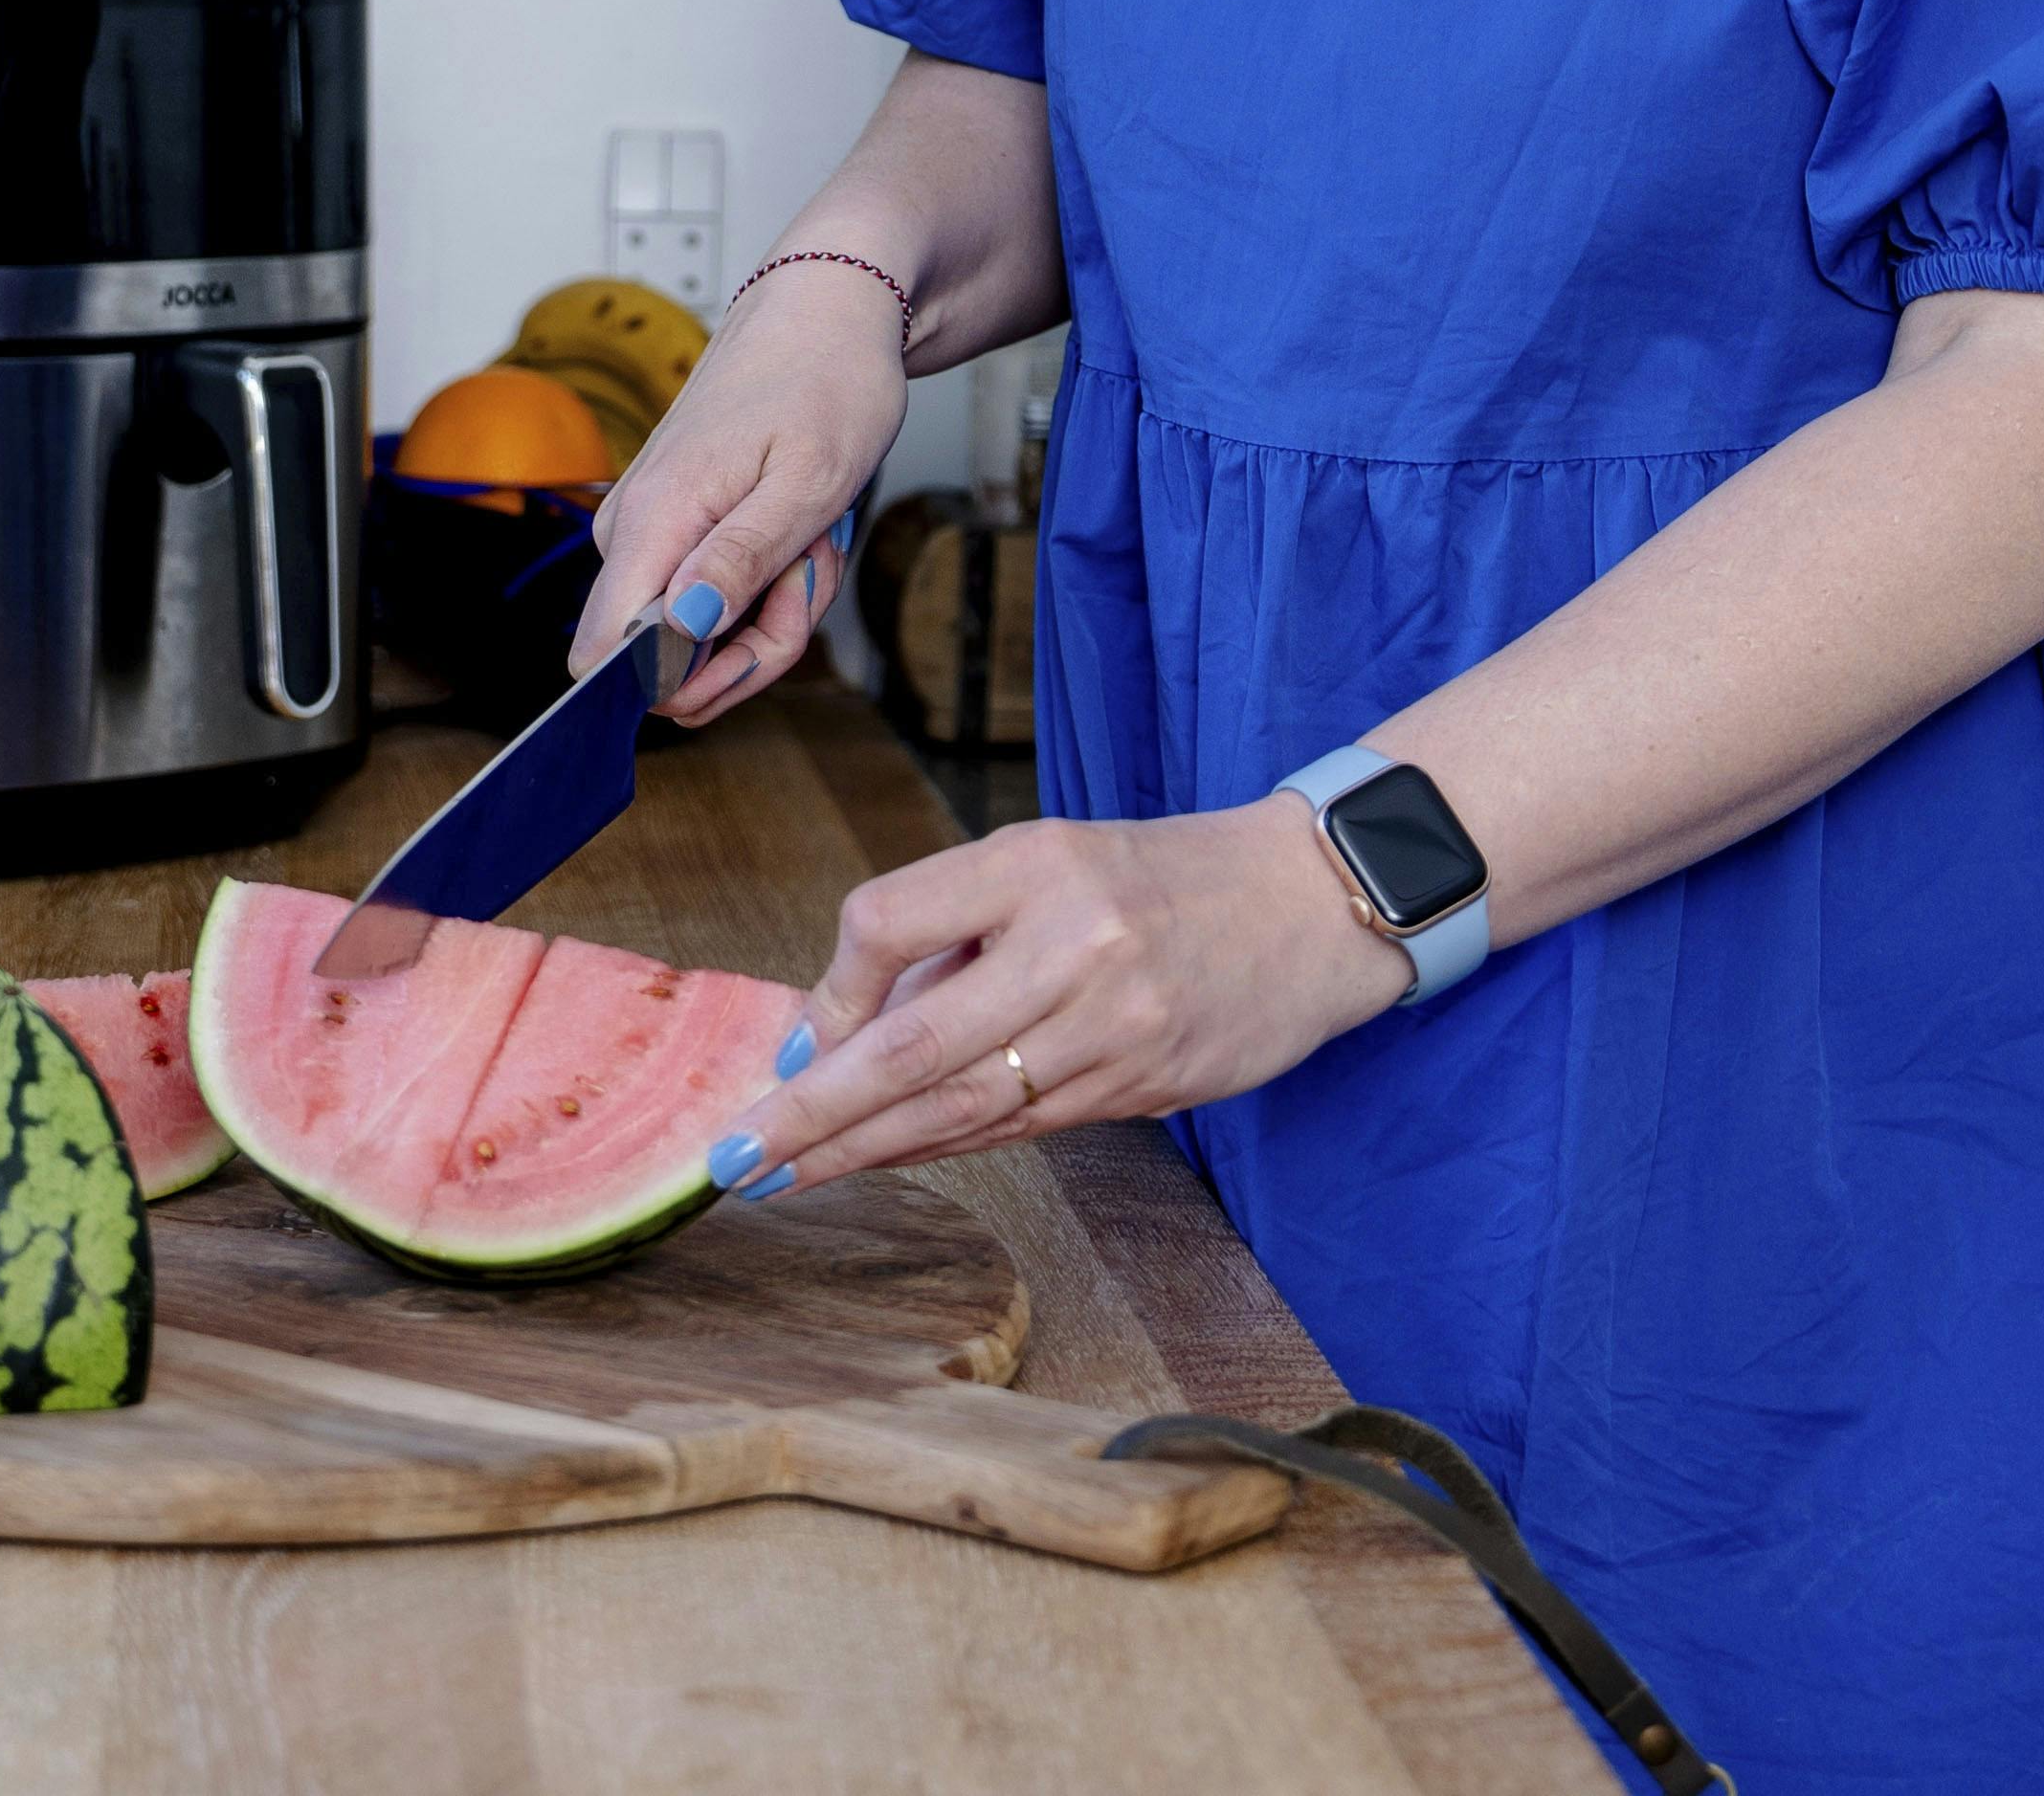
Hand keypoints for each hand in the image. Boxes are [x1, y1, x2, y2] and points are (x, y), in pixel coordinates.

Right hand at [568, 263, 906, 721]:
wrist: (822, 314)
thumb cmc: (826, 381)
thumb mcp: (809, 481)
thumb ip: (741, 561)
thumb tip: (679, 632)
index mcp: (653, 520)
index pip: (605, 656)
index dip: (686, 681)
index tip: (761, 639)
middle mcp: (629, 531)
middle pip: (671, 660)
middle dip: (759, 637)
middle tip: (810, 564)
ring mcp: (646, 530)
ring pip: (701, 633)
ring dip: (776, 604)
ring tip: (810, 533)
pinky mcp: (668, 529)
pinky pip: (712, 599)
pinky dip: (769, 581)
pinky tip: (796, 531)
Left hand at [700, 800, 1407, 1200]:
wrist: (1308, 903)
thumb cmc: (1156, 878)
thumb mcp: (1049, 863)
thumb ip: (949, 937)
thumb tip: (832, 1031)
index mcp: (1036, 864)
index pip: (886, 923)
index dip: (827, 992)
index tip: (791, 1040)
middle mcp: (1072, 944)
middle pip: (911, 1048)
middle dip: (811, 1114)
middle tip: (735, 1158)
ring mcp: (1113, 1025)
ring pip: (961, 1107)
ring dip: (862, 1151)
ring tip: (782, 1179)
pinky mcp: (1142, 1084)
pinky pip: (1018, 1127)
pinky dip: (940, 1148)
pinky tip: (882, 1164)